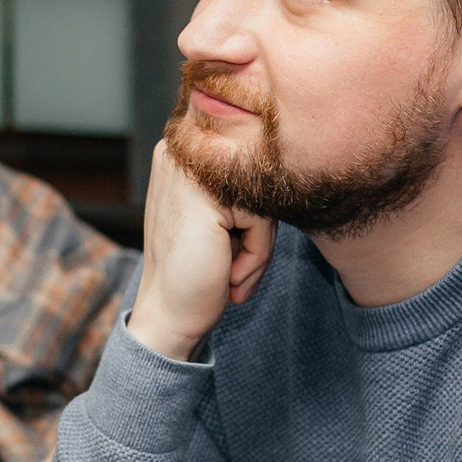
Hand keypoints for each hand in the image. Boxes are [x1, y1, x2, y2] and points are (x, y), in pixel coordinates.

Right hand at [127, 143, 273, 361]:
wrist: (167, 316)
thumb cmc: (196, 270)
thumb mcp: (224, 216)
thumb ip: (246, 186)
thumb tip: (295, 168)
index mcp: (185, 146)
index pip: (252, 170)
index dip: (253, 216)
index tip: (228, 251)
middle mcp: (184, 147)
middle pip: (261, 182)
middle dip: (258, 233)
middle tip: (234, 271)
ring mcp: (192, 169)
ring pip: (266, 202)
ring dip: (259, 249)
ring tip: (231, 276)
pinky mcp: (207, 197)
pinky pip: (263, 221)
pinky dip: (257, 257)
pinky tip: (228, 277)